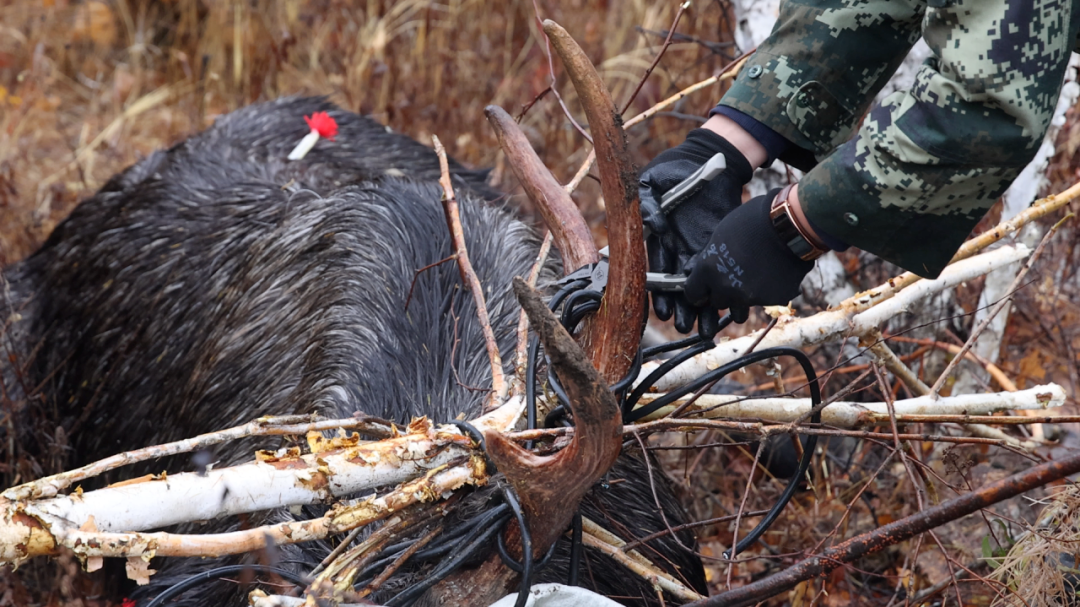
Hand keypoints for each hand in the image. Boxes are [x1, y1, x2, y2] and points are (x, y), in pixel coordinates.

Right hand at [639, 128, 752, 332]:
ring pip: (702, 283)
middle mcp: (677, 248)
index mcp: (659, 238)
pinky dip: (729, 289)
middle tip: (685, 328)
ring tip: (709, 328)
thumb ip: (647, 205)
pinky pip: (724, 269)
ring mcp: (698, 247)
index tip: (662, 313)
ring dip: (705, 306)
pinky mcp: (720, 243)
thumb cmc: (674, 169)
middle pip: (680, 285)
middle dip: (682, 308)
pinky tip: (734, 309)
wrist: (708, 157)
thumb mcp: (652, 182)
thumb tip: (655, 228)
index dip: (660, 294)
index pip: (658, 272)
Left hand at [683, 190, 814, 323]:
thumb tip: (701, 268)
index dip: (698, 291)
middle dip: (723, 292)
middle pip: (717, 302)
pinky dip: (767, 292)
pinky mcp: (773, 300)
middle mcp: (726, 288)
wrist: (790, 224)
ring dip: (743, 297)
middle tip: (734, 276)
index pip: (692, 295)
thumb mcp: (720, 235)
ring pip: (740, 307)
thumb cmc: (752, 221)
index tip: (704, 287)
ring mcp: (750, 297)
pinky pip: (765, 301)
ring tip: (753, 278)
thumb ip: (710, 258)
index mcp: (709, 271)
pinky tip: (773, 274)